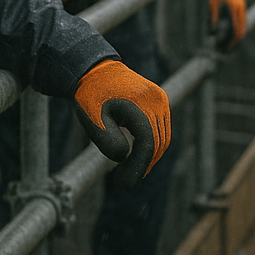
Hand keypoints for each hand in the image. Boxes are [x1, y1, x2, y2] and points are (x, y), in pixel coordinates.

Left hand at [73, 60, 170, 187]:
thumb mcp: (93, 119)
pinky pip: (161, 128)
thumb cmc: (92, 96)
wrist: (96, 70)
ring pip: (163, 138)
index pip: (147, 143)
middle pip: (158, 143)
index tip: (124, 184)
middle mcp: (156, 100)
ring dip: (149, 157)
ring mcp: (161, 99)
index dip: (137, 168)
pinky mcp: (160, 100)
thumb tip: (125, 157)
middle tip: (124, 180)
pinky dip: (152, 144)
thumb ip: (108, 140)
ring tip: (129, 170)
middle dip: (143, 165)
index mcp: (140, 103)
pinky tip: (137, 155)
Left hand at [209, 0, 246, 50]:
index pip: (236, 30)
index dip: (230, 42)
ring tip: (225, 45)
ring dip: (235, 37)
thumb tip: (213, 32)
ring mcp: (242, 8)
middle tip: (223, 50)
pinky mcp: (242, 8)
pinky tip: (229, 35)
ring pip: (242, 28)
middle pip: (241, 32)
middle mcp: (240, 9)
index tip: (223, 48)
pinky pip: (242, 22)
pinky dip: (236, 30)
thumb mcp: (213, 1)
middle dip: (233, 43)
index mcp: (234, 8)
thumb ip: (214, 16)